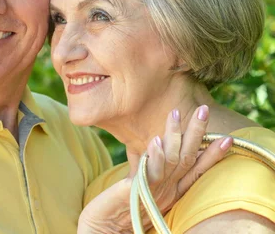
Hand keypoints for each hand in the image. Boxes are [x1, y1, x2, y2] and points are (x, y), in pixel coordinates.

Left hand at [78, 105, 232, 233]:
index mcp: (172, 189)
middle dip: (197, 133)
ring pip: (172, 161)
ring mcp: (154, 190)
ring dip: (174, 136)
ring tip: (175, 114)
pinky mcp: (137, 191)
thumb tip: (158, 143)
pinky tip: (157, 141)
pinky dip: (156, 156)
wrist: (105, 227)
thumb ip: (153, 167)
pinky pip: (151, 173)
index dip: (212, 154)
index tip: (227, 137)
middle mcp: (168, 190)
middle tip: (203, 109)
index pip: (196, 168)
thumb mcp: (143, 184)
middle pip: (188, 158)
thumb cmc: (121, 205)